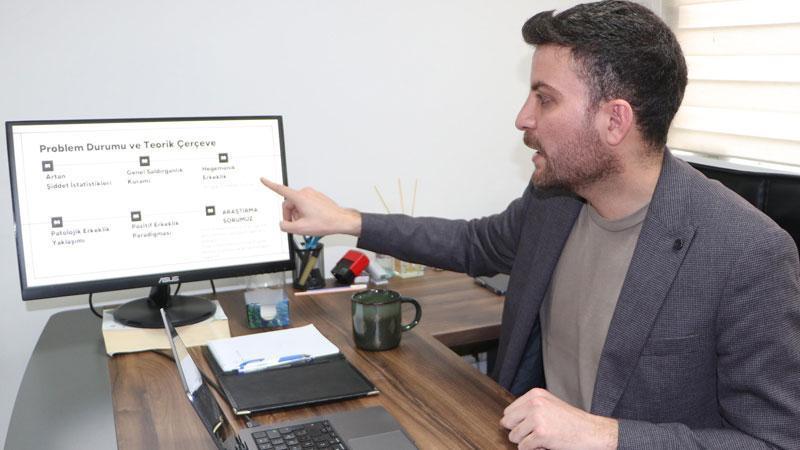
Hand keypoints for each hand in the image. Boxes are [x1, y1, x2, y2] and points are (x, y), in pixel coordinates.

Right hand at [260, 177, 361, 236]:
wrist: (340, 220)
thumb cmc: (325, 222)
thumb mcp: (301, 228)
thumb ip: (286, 227)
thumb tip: (282, 224)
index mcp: (300, 197)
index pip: (280, 189)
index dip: (270, 185)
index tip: (263, 179)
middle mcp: (305, 193)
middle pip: (289, 203)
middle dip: (290, 215)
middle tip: (295, 225)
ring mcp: (312, 194)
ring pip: (297, 204)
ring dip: (297, 214)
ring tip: (306, 223)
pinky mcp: (316, 197)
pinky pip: (305, 204)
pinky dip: (304, 212)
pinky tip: (311, 220)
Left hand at [500, 388, 617, 449]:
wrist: (592, 432)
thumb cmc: (571, 421)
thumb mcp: (549, 405)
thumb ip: (529, 408)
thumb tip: (505, 420)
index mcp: (535, 394)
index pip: (509, 411)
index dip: (517, 423)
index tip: (530, 427)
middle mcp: (534, 403)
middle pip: (508, 423)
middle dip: (518, 432)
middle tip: (534, 434)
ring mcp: (537, 418)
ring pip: (514, 436)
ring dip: (526, 442)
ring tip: (543, 439)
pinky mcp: (540, 434)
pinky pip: (523, 447)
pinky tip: (546, 445)